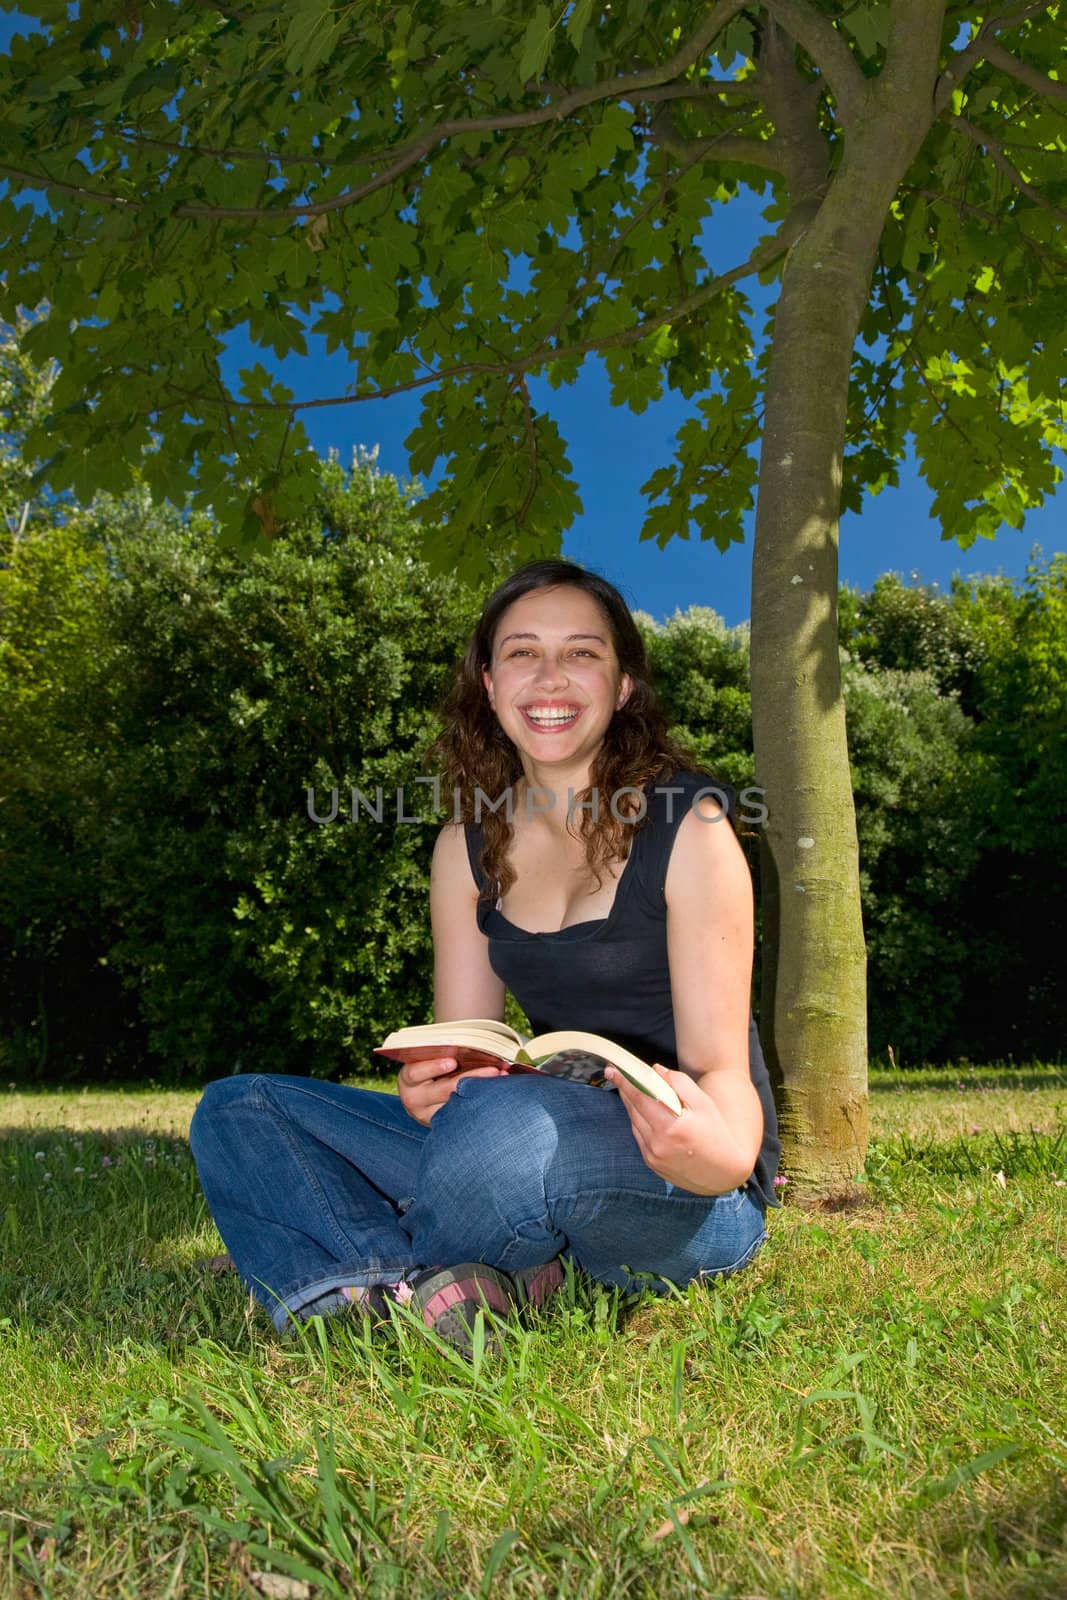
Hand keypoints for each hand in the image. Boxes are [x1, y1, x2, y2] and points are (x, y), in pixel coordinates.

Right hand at [397, 1054, 504, 1126]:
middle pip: (442, 1090)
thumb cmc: (430, 1067)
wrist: (424, 1095)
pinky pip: (463, 1117)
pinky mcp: (443, 1127)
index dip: (433, 1067)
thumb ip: (441, 1052)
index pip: (415, 1073)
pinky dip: (482, 1104)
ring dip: (482, 1092)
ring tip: (502, 1078)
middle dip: (470, 1078)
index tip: (452, 1061)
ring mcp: (429, 1116)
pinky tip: (499, 1095)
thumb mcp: (427, 1059)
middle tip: (494, 1069)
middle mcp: (415, 1100)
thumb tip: (470, 1042)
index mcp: (408, 1079)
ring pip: (456, 1106)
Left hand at [605, 1063, 747, 1194]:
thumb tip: (656, 1071)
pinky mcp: (651, 1164)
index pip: (640, 1098)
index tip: (612, 1070)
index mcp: (671, 1126)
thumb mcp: (704, 1104)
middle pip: (633, 1110)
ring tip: (632, 1091)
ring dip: (632, 1106)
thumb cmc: (717, 1134)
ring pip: (634, 1123)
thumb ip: (679, 1084)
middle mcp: (657, 1143)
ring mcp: (652, 1156)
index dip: (624, 1082)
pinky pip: (639, 1136)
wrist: (724, 1173)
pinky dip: (639, 1122)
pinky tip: (645, 1113)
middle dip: (625, 1090)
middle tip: (617, 1075)